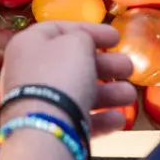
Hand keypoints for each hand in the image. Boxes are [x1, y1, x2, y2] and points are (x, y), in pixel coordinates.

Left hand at [0, 22, 137, 135]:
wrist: (43, 129)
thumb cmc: (59, 76)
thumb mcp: (76, 44)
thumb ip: (83, 37)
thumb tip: (83, 44)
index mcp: (29, 45)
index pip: (59, 30)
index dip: (90, 30)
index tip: (116, 37)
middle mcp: (30, 72)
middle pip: (72, 64)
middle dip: (105, 65)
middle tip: (128, 68)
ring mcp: (39, 102)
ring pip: (78, 93)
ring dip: (108, 93)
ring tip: (130, 96)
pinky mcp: (49, 128)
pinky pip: (77, 119)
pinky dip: (100, 119)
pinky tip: (120, 120)